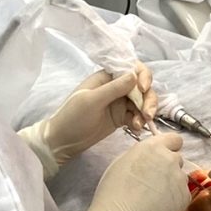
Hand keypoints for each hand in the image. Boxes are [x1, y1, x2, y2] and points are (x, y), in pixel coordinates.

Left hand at [21, 63, 158, 175]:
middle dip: (147, 98)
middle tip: (147, 113)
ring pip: (142, 101)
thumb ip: (114, 88)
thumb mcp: (92, 101)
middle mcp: (115, 87)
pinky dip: (140, 121)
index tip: (143, 89)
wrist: (63, 142)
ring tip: (140, 124)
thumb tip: (135, 74)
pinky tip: (135, 128)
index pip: (131, 68)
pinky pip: (137, 115)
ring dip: (145, 111)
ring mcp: (119, 102)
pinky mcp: (121, 117)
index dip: (142, 76)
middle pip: (141, 86)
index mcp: (106, 77)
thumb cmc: (72, 117)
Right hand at [86, 133, 187, 210]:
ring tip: (154, 196)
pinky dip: (174, 199)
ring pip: (180, 177)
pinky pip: (183, 194)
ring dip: (172, 183)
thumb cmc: (114, 190)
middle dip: (169, 167)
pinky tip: (158, 206)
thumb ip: (144, 153)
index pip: (175, 139)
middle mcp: (170, 159)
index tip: (164, 155)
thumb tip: (151, 156)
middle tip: (154, 180)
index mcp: (155, 146)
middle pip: (177, 158)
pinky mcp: (184, 196)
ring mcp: (179, 178)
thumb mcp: (124, 159)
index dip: (169, 147)